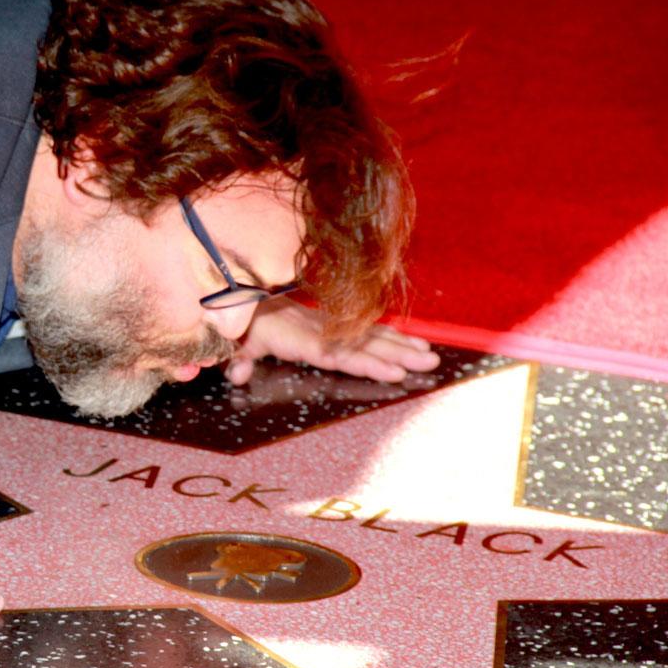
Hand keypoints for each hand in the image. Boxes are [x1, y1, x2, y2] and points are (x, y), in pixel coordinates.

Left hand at [224, 298, 439, 384]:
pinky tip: (414, 343)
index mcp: (296, 337)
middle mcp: (319, 328)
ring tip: (430, 356)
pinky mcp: (333, 321)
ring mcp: (329, 324)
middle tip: (430, 363)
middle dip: (398, 354)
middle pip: (363, 343)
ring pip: (369, 334)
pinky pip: (366, 328)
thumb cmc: (243, 324)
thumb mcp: (237, 342)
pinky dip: (391, 335)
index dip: (364, 362)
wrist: (244, 291)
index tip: (394, 371)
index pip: (336, 352)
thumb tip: (237, 375)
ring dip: (402, 345)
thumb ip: (239, 360)